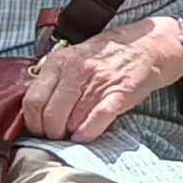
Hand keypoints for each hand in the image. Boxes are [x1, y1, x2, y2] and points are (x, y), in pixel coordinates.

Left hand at [20, 21, 182, 142]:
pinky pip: (94, 122)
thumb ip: (54, 76)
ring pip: (70, 122)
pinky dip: (86, 134)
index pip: (33, 100)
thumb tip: (35, 106)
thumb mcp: (74, 55)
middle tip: (57, 134)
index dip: (33, 121)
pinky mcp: (118, 94)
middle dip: (51, 132)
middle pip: (49, 115)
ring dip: (70, 133)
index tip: (40, 127)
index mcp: (61, 61)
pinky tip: (85, 135)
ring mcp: (98, 82)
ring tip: (74, 132)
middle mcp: (76, 70)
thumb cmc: (110, 54)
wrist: (149, 46)